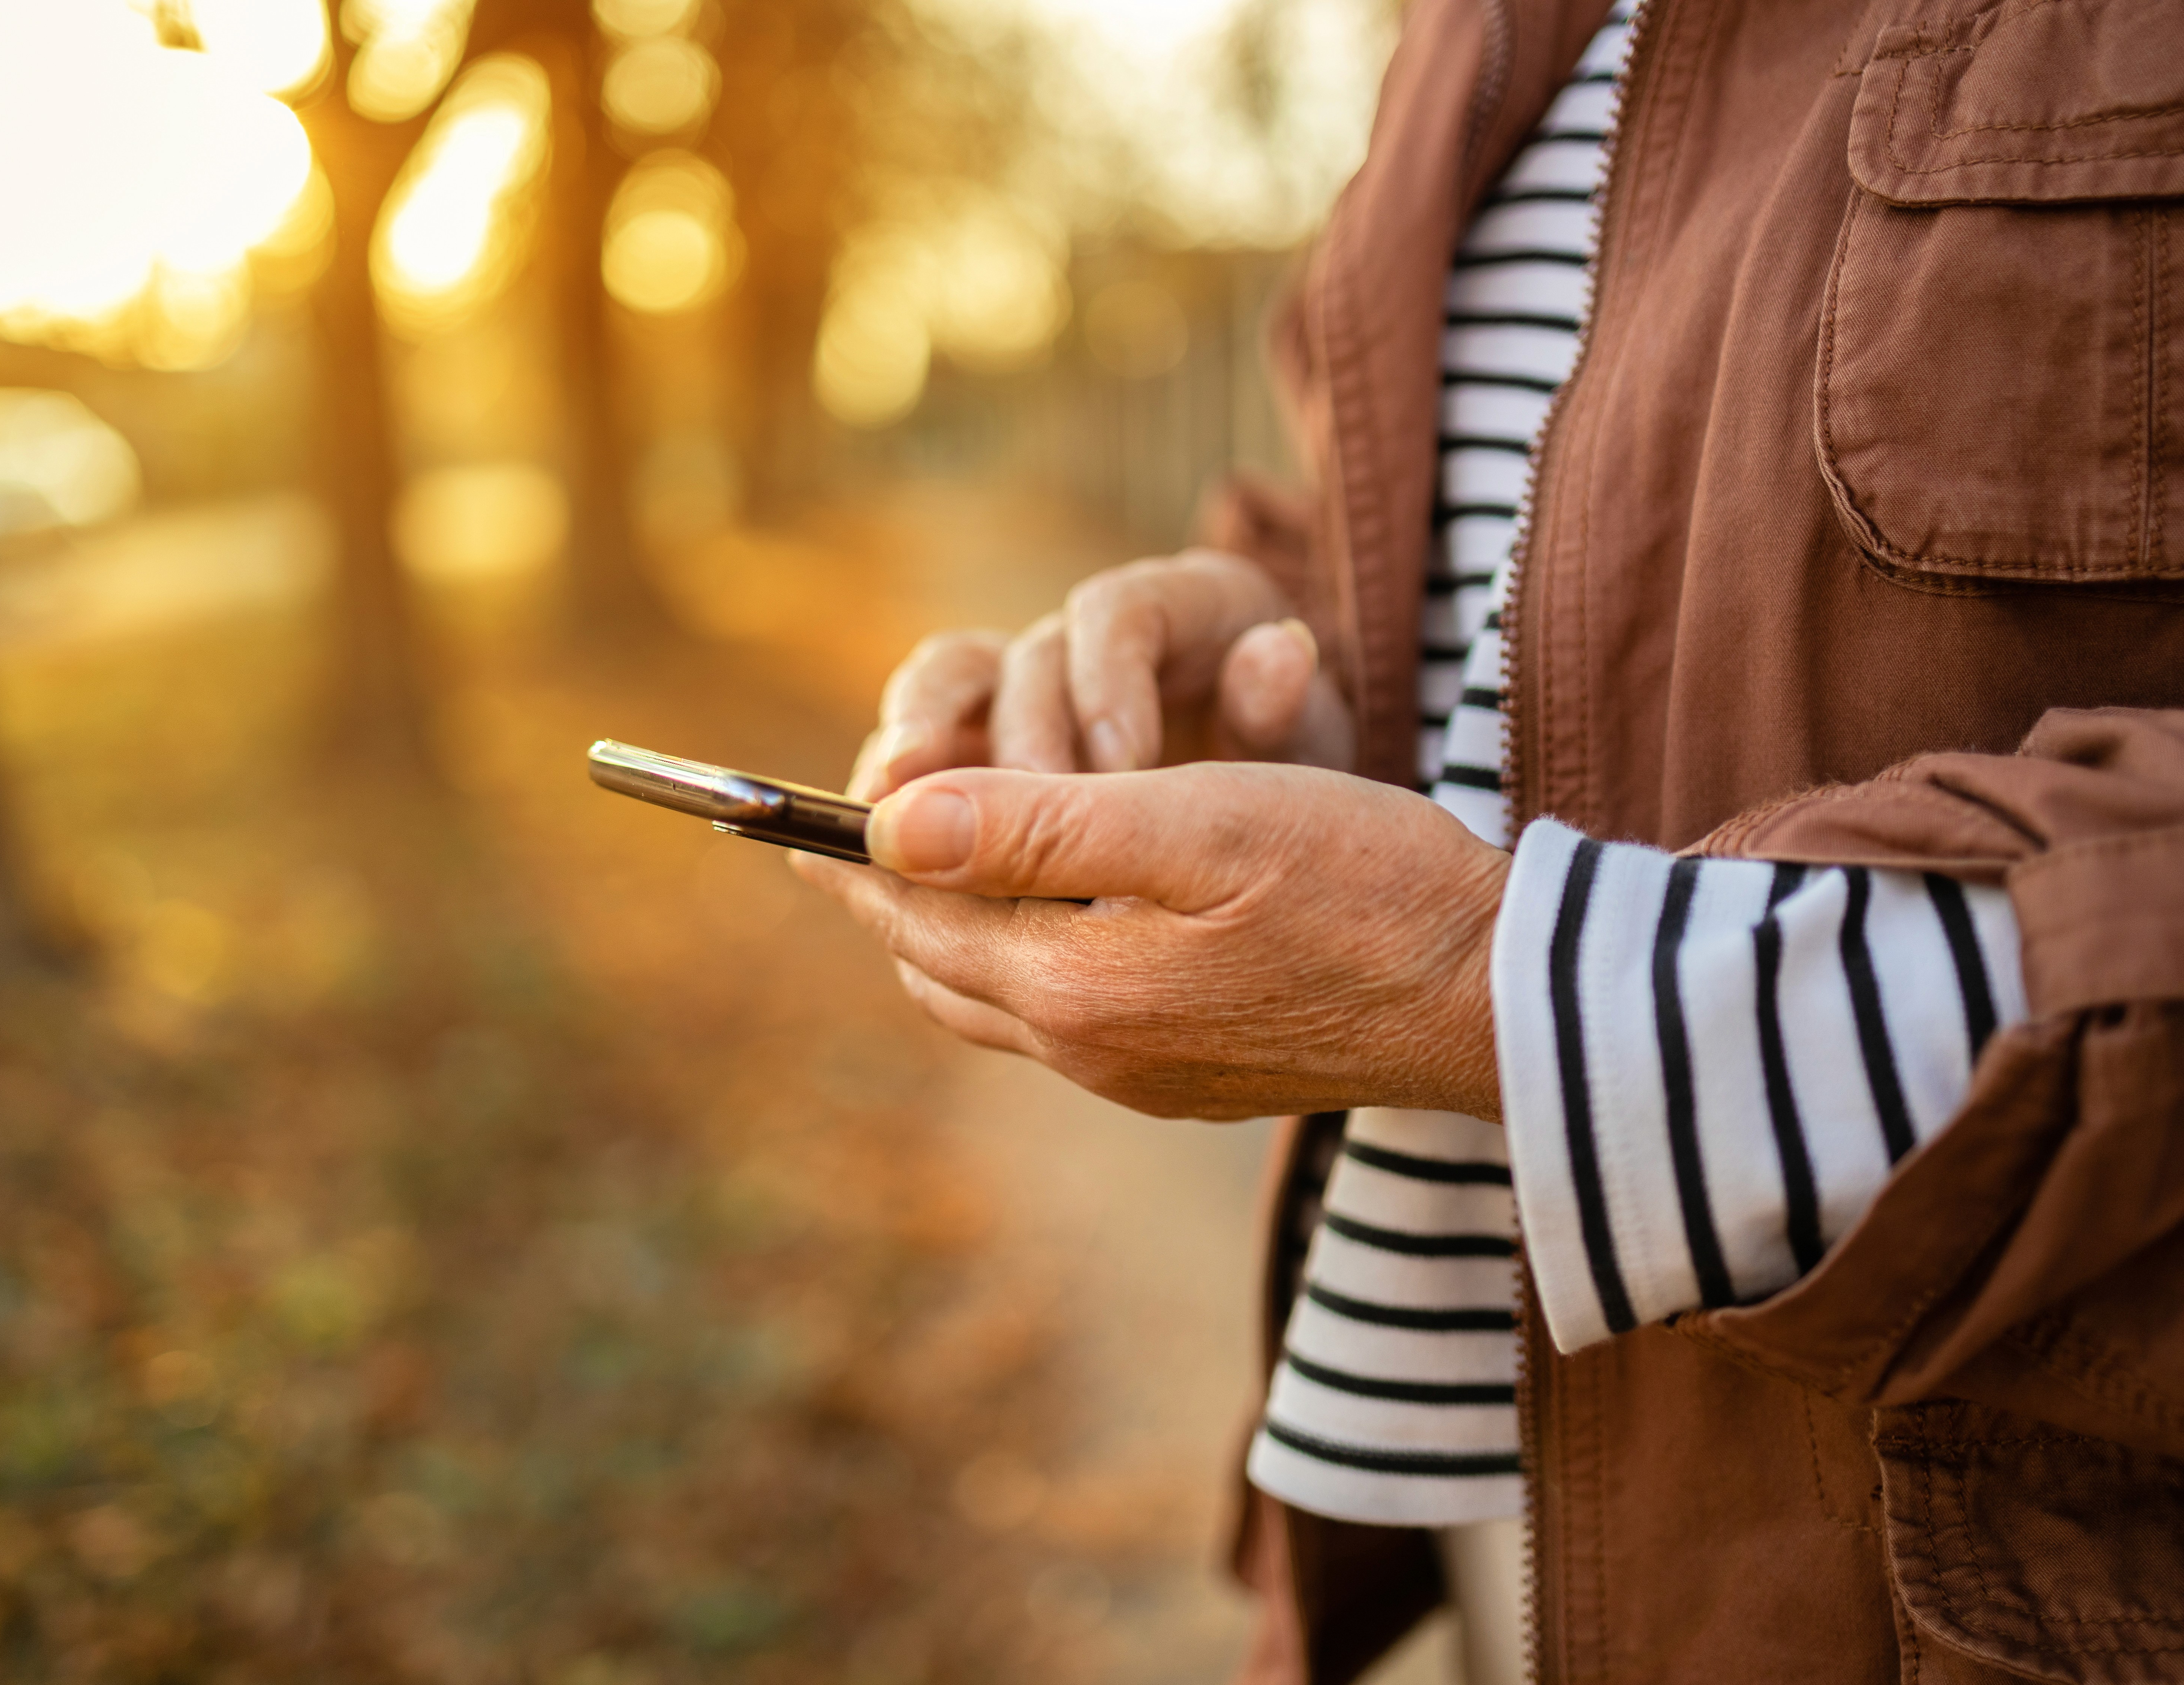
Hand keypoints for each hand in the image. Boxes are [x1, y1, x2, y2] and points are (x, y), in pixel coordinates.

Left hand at [794, 762, 1508, 1121]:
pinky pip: (1064, 1022)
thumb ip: (1036, 826)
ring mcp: (1144, 1077)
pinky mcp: (1193, 1079)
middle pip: (942, 969)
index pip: (919, 915)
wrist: (1493, 997)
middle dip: (889, 901)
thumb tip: (893, 818)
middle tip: (842, 846)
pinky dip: (1022, 964)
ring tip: (928, 879)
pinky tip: (1043, 926)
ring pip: (997, 1003)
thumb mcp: (1191, 823)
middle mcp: (1093, 1052)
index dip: (852, 858)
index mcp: (1075, 990)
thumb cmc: (1360, 884)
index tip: (786, 829)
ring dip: (953, 935)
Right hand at [845, 550, 1354, 800]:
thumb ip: (1278, 708)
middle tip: (1007, 804)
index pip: (1119, 612)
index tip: (1124, 763)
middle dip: (1008, 732)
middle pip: (1018, 655)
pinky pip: (922, 757)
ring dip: (915, 747)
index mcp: (1182, 608)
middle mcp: (1086, 639)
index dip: (1109, 679)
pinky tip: (881, 855)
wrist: (1284, 838)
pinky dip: (900, 799)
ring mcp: (1025, 690)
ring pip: (946, 689)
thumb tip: (1278, 651)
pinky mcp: (980, 749)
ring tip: (890, 808)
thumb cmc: (1298, 791)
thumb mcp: (1307, 755)